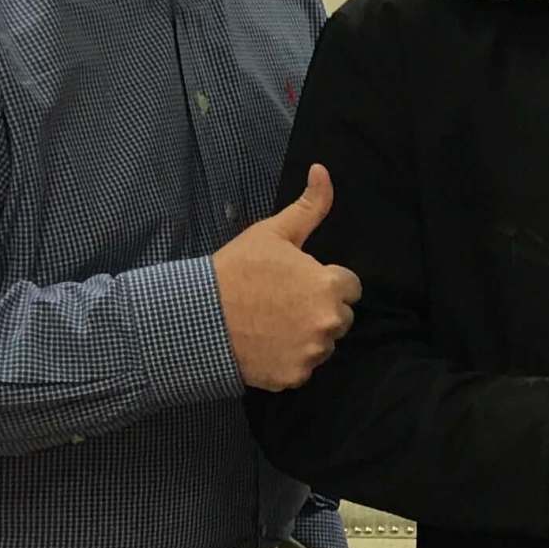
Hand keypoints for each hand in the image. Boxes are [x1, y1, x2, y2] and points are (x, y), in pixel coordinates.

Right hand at [212, 164, 362, 390]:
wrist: (198, 315)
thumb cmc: (237, 269)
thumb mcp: (273, 232)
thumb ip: (309, 206)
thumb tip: (323, 170)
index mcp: (328, 286)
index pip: (351, 287)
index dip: (327, 282)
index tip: (300, 282)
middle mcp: (327, 323)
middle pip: (341, 318)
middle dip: (320, 310)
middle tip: (284, 303)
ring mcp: (311, 353)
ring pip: (323, 344)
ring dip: (307, 336)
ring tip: (273, 323)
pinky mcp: (294, 377)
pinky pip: (302, 368)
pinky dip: (289, 360)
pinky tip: (265, 344)